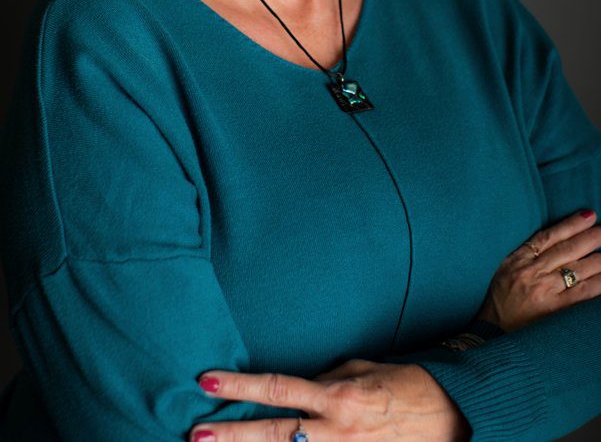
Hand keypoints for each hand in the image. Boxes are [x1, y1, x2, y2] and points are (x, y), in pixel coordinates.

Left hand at [189, 359, 470, 440]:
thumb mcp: (362, 369)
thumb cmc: (405, 384)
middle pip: (273, 434)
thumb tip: (298, 387)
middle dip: (232, 434)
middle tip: (197, 435)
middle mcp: (335, 429)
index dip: (240, 385)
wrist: (451, 416)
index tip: (207, 381)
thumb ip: (326, 378)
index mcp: (336, 395)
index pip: (277, 388)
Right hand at [476, 208, 600, 331]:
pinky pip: (582, 294)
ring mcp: (545, 291)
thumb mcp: (504, 268)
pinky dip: (598, 284)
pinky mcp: (555, 310)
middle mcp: (533, 272)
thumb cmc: (498, 299)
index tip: (588, 215)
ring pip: (578, 269)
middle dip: (591, 237)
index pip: (549, 236)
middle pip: (568, 249)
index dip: (570, 224)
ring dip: (600, 259)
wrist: (490, 332)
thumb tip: (554, 240)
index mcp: (519, 259)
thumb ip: (525, 255)